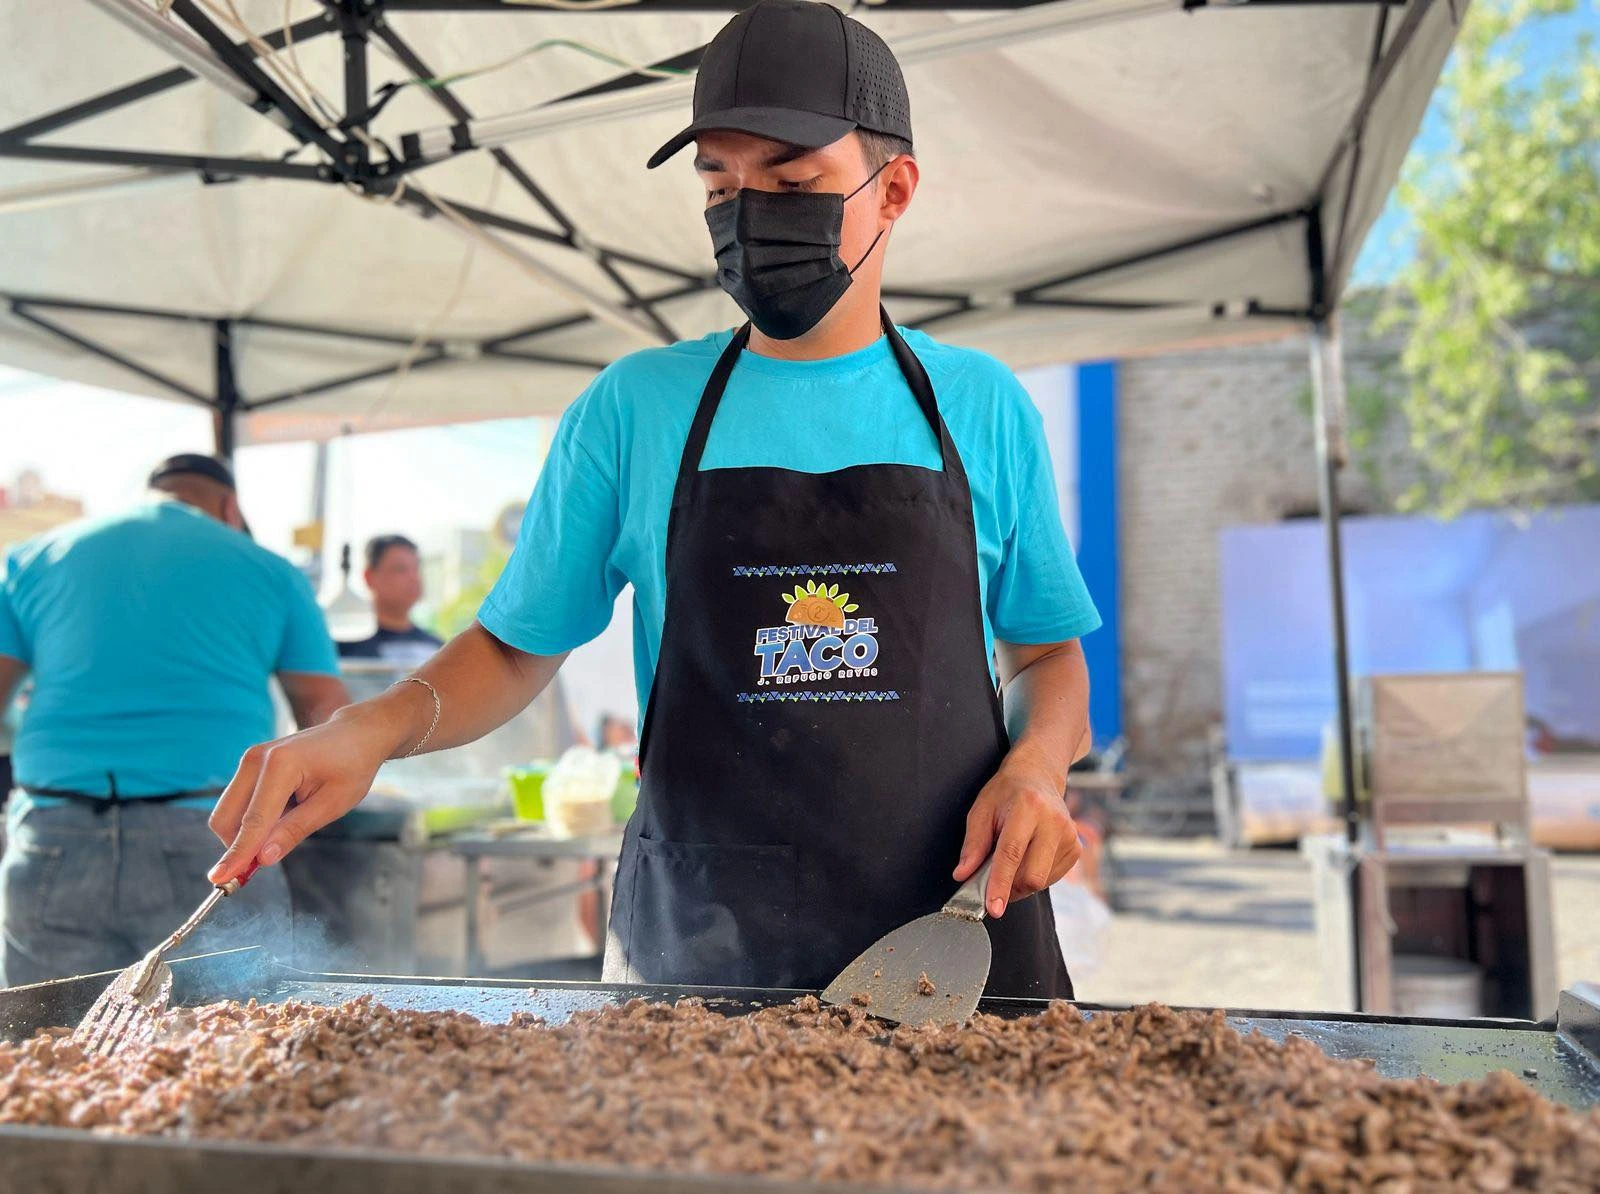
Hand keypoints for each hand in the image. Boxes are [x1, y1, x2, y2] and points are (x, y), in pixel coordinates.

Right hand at [207, 701, 411, 883]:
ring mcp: (250, 760)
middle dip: (238, 846)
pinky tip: (288, 810)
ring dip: (248, 832)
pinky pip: (239, 803)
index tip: (220, 881)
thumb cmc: (351, 767)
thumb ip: (294, 831)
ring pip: (228, 813)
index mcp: (280, 765)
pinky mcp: (250, 765)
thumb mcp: (332, 804)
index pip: (252, 822)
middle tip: (265, 862)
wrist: (355, 735)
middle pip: (226, 819)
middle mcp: (256, 759)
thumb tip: (261, 859)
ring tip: (295, 819)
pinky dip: (254, 819)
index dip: (237, 855)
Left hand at [953, 750, 1081, 917]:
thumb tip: (963, 875)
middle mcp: (1053, 821)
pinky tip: (1028, 858)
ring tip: (1012, 860)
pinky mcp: (1076, 848)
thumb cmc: (1007, 793)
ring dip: (1020, 882)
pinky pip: (1052, 878)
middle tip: (993, 880)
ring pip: (1041, 881)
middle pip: (1032, 876)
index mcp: (1028, 807)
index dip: (1000, 884)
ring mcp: (1070, 835)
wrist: (1038, 775)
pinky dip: (1034, 876)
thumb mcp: (981, 810)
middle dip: (1009, 888)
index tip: (993, 907)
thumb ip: (973, 845)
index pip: (1011, 854)